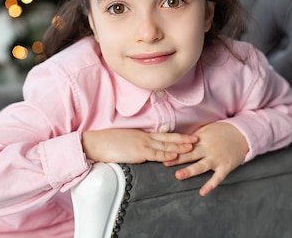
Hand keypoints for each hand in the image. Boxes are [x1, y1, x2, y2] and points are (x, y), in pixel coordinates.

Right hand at [82, 129, 197, 163]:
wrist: (95, 143)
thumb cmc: (106, 143)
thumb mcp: (123, 141)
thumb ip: (134, 144)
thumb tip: (140, 150)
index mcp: (141, 135)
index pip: (161, 135)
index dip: (175, 136)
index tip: (186, 136)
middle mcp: (144, 137)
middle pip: (167, 137)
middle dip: (183, 139)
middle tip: (197, 138)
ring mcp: (142, 144)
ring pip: (165, 145)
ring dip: (180, 146)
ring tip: (192, 146)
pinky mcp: (138, 152)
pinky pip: (155, 154)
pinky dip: (167, 154)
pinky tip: (175, 156)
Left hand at [163, 122, 248, 196]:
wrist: (242, 134)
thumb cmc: (223, 131)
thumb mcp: (207, 129)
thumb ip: (194, 136)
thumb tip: (177, 140)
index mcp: (202, 139)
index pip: (185, 145)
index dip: (173, 148)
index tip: (162, 152)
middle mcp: (208, 149)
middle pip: (190, 154)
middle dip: (177, 159)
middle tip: (164, 163)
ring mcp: (217, 158)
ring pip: (201, 166)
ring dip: (189, 171)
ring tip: (178, 175)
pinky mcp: (225, 166)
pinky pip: (217, 177)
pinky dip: (210, 185)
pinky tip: (202, 192)